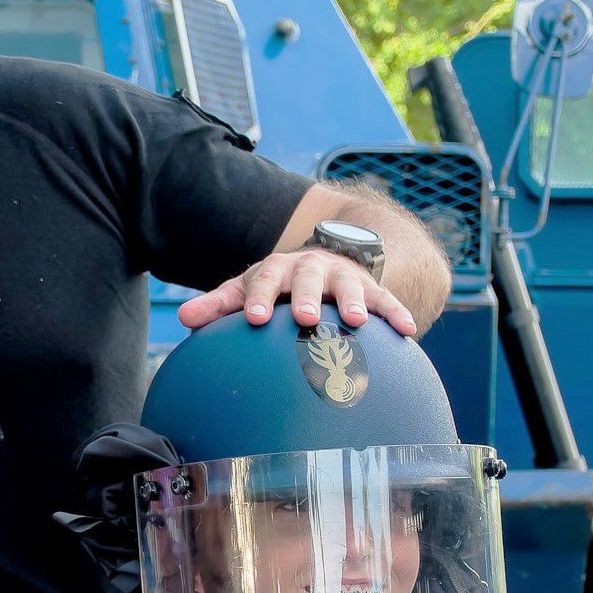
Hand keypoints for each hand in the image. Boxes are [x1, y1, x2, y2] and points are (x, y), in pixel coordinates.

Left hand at [178, 248, 416, 335]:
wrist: (329, 260)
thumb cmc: (279, 286)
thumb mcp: (249, 289)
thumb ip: (219, 305)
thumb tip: (183, 318)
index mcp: (277, 269)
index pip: (264, 279)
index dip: (258, 297)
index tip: (253, 319)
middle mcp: (311, 268)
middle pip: (307, 277)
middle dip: (305, 296)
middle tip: (302, 317)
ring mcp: (344, 277)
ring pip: (349, 285)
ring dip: (352, 301)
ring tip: (354, 321)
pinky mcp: (372, 289)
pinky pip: (387, 300)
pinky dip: (397, 313)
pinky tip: (409, 331)